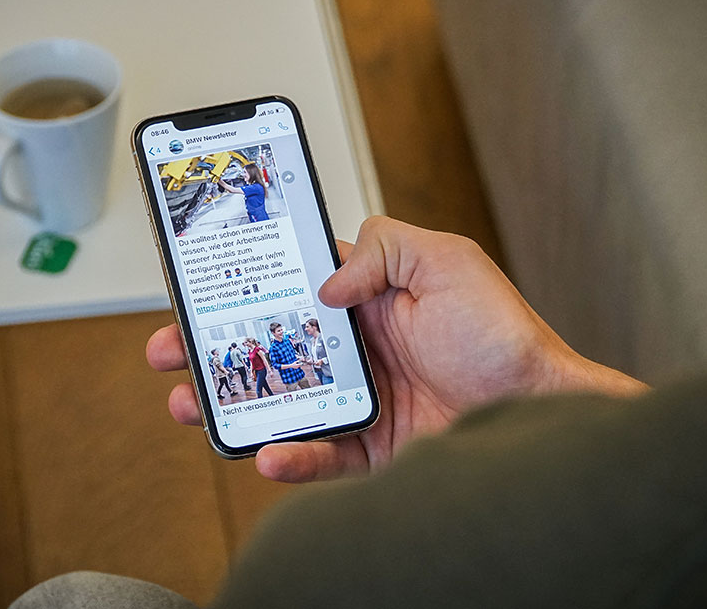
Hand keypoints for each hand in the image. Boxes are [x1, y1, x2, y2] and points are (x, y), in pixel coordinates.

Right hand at [146, 217, 645, 482]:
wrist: (538, 409)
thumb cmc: (504, 335)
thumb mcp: (448, 262)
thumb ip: (384, 249)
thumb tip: (326, 283)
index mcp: (369, 298)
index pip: (291, 286)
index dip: (244, 285)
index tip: (201, 284)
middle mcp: (357, 347)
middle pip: (269, 346)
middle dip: (213, 347)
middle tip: (169, 348)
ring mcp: (359, 398)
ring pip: (278, 400)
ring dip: (231, 401)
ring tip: (192, 402)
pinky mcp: (370, 448)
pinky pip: (318, 454)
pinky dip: (289, 456)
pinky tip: (266, 451)